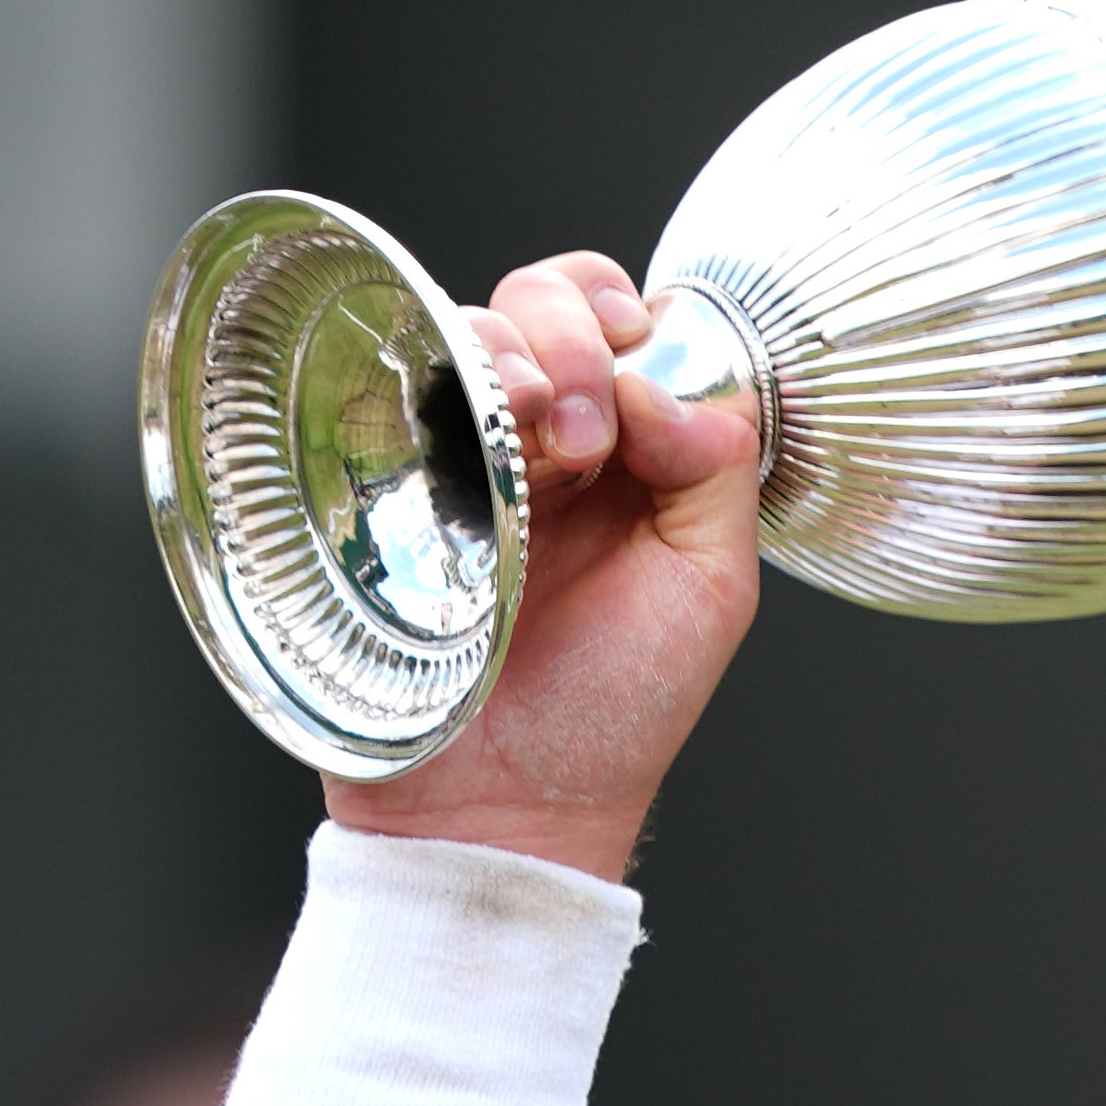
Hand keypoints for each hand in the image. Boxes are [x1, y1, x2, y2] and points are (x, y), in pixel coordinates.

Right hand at [328, 255, 768, 881]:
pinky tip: (472, 440)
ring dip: (513, 352)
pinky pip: (395, 388)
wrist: (508, 805)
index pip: (630, 322)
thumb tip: (666, 379)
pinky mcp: (390, 484)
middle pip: (547, 300)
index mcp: (634, 455)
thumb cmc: (612, 713)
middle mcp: (549, 442)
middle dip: (572, 330)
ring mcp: (464, 457)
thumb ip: (715, 468)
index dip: (632, 317)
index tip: (638, 361)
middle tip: (587, 428)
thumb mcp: (711, 588)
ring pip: (471, 325)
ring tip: (537, 436)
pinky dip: (437, 383)